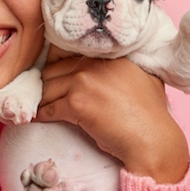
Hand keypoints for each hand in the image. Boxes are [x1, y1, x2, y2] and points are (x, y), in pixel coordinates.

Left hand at [35, 47, 188, 183]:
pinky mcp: (76, 104)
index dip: (55, 63)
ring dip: (41, 99)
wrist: (152, 139)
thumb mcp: (142, 78)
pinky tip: (36, 118)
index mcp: (108, 54)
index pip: (67, 51)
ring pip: (47, 88)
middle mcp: (93, 64)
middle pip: (52, 69)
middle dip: (47, 83)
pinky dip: (40, 115)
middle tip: (42, 94)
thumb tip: (105, 70)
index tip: (51, 73)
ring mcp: (83, 82)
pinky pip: (48, 108)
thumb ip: (120, 68)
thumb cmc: (151, 115)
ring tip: (38, 106)